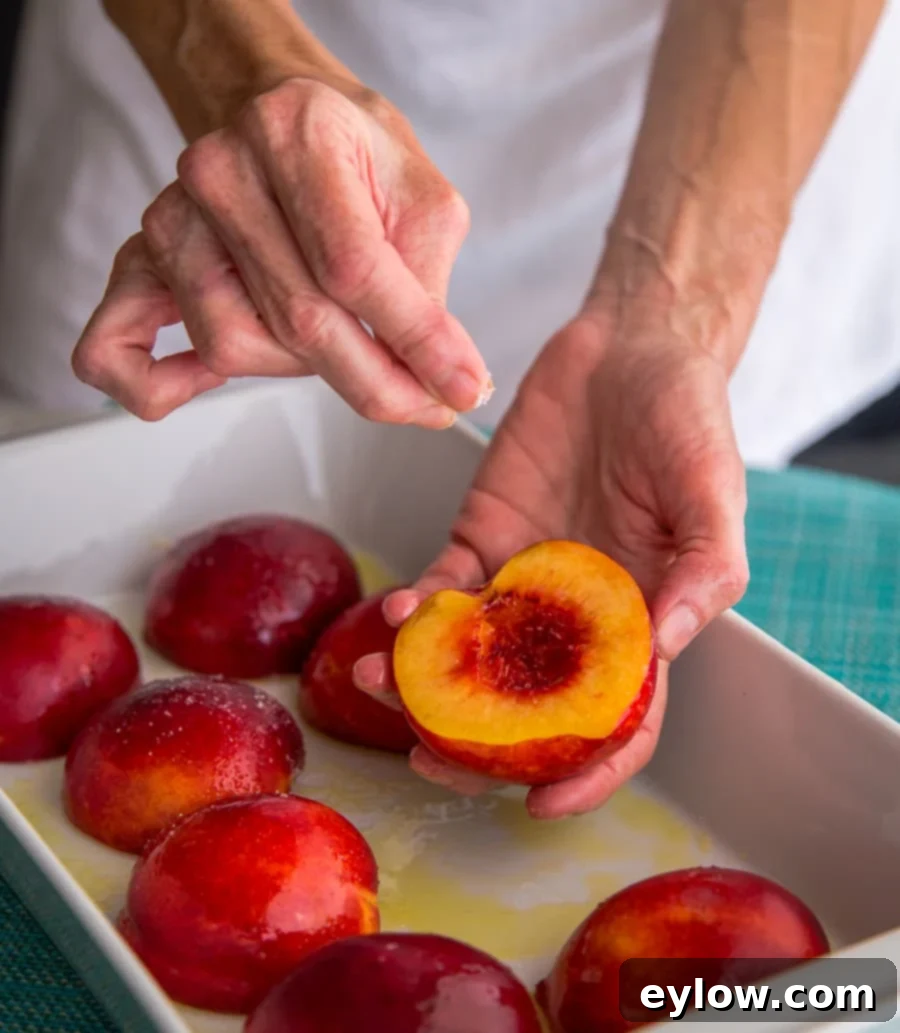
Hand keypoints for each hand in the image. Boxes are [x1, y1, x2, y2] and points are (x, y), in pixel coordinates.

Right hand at [72, 77, 490, 423]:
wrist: (280, 116)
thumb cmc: (352, 158)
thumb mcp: (420, 198)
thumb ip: (427, 284)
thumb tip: (443, 377)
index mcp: (297, 135)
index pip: (352, 266)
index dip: (414, 342)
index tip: (460, 389)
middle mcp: (220, 172)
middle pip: (297, 318)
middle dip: (377, 382)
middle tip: (428, 402)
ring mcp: (172, 220)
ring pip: (235, 344)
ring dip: (300, 368)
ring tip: (335, 337)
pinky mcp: (140, 260)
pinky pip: (118, 344)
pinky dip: (153, 385)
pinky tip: (193, 388)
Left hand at [353, 303, 748, 817]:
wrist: (628, 348)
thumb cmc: (685, 419)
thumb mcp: (712, 493)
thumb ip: (704, 570)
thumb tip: (667, 647)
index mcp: (642, 620)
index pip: (620, 720)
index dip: (589, 772)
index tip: (543, 805)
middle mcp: (577, 617)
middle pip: (527, 707)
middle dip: (478, 746)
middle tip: (432, 763)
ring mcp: (525, 583)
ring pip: (471, 658)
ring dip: (424, 684)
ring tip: (384, 689)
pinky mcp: (482, 539)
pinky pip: (443, 591)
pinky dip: (417, 611)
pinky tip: (399, 615)